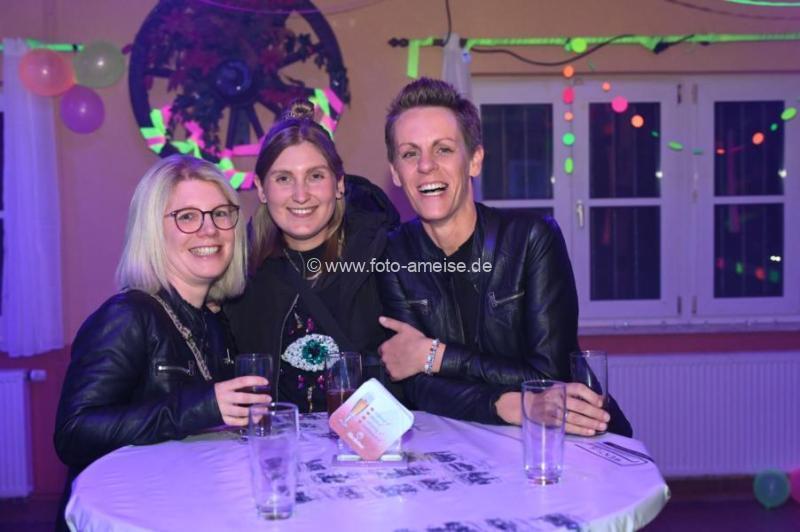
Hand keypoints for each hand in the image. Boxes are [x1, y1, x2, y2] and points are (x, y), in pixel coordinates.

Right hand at [214, 376, 270, 426]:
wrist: (198, 405)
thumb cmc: (215, 394)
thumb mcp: (224, 386)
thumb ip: (236, 387)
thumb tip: (256, 386)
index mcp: (225, 386)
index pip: (242, 381)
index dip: (254, 380)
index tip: (266, 382)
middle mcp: (224, 397)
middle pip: (244, 398)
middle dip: (258, 398)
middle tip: (268, 399)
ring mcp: (223, 409)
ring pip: (242, 411)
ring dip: (255, 411)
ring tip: (264, 410)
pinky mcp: (222, 419)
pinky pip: (237, 421)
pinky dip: (247, 420)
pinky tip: (256, 418)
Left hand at [378, 316, 441, 379]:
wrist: (427, 354)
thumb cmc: (416, 340)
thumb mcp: (404, 328)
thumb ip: (390, 323)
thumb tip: (380, 319)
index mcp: (385, 347)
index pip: (381, 350)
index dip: (389, 349)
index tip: (397, 349)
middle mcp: (384, 358)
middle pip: (384, 359)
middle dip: (390, 358)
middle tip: (401, 356)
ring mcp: (390, 368)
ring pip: (387, 368)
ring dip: (392, 366)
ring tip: (403, 363)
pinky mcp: (395, 376)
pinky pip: (392, 376)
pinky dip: (396, 374)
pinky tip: (403, 370)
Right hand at [495, 384, 609, 435]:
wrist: (526, 405)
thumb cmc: (549, 398)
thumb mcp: (560, 390)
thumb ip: (576, 394)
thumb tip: (600, 400)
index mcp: (560, 387)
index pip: (578, 388)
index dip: (591, 395)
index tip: (601, 402)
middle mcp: (557, 398)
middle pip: (578, 405)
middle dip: (594, 413)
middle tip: (606, 418)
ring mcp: (553, 410)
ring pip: (574, 418)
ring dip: (590, 423)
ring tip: (602, 426)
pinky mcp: (550, 422)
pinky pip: (568, 427)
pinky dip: (580, 430)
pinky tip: (590, 432)